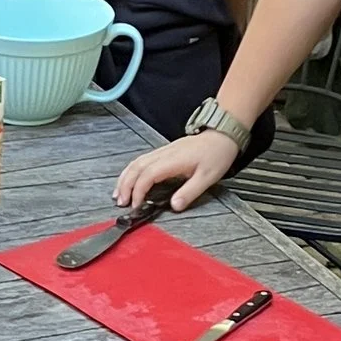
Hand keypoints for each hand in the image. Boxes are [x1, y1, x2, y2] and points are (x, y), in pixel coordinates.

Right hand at [114, 130, 235, 212]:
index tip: (136, 205)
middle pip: (136, 167)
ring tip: (119, 194)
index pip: (148, 175)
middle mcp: (164, 154)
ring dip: (125, 178)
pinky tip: (130, 180)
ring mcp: (163, 151)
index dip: (138, 190)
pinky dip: (132, 171)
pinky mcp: (164, 152)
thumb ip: (189, 192)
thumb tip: (174, 206)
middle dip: (125, 185)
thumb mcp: (208, 177)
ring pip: (136, 162)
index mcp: (173, 160)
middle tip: (121, 202)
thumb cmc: (217, 154)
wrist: (222, 135)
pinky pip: (142, 160)